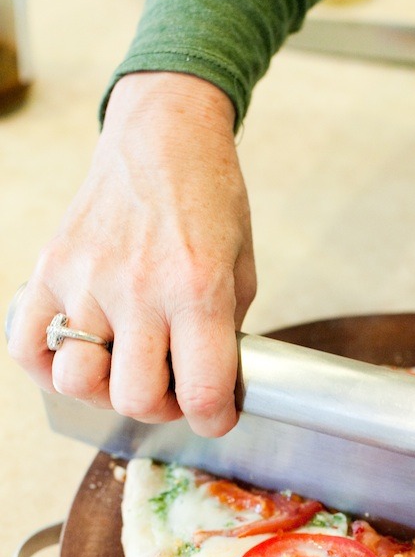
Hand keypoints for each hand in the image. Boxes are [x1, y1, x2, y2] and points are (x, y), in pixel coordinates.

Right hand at [7, 72, 255, 436]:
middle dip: (162, 408)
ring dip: (106, 390)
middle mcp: (139, 289)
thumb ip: (225, 337)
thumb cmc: (209, 203)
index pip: (202, 395)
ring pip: (79, 382)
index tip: (214, 412)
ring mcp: (87, 279)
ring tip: (126, 367)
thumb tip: (205, 391)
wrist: (163, 137)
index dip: (214, 419)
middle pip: (135, 399)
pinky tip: (82, 355)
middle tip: (172, 386)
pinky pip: (29, 346)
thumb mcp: (242, 272)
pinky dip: (50, 367)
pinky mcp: (50, 269)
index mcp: (197, 290)